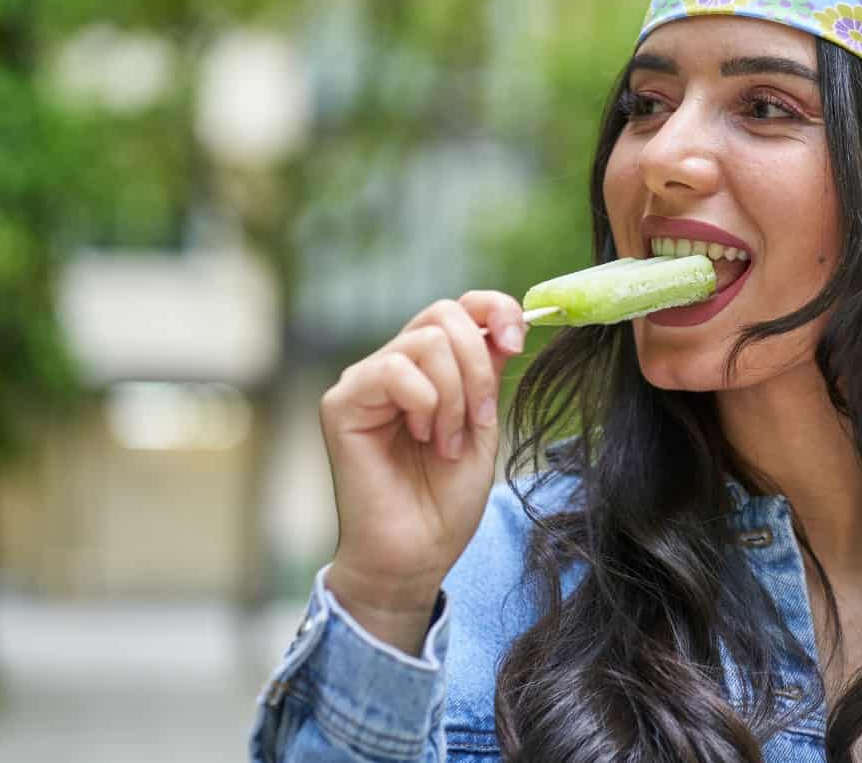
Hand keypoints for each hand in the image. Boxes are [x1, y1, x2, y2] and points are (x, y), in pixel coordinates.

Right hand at [318, 291, 526, 651]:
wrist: (418, 554)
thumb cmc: (447, 499)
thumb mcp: (484, 423)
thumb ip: (489, 371)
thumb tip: (502, 325)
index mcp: (430, 367)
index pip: (460, 306)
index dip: (496, 309)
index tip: (519, 342)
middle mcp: (394, 366)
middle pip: (444, 315)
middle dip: (479, 366)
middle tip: (481, 420)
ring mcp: (365, 381)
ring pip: (426, 341)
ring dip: (455, 395)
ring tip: (448, 442)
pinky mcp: (342, 402)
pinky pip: (395, 370)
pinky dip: (426, 404)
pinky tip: (424, 440)